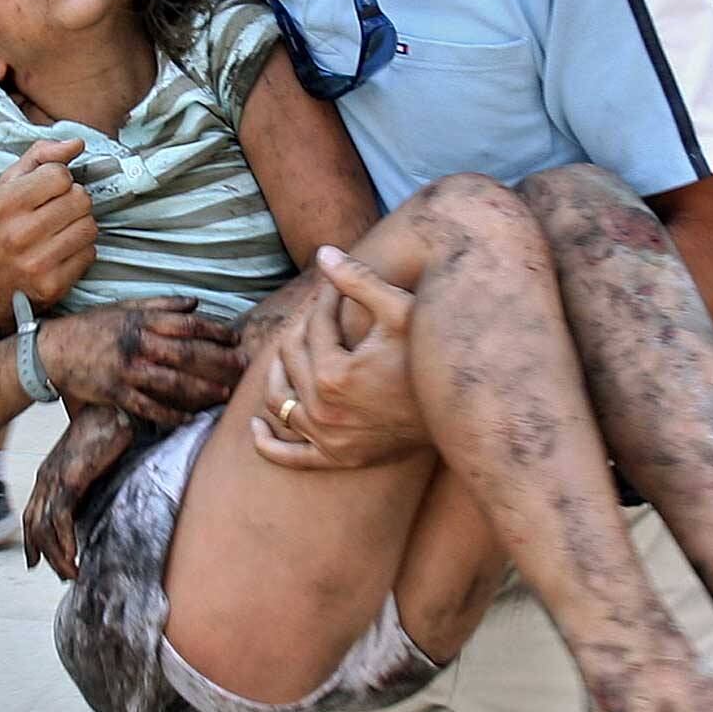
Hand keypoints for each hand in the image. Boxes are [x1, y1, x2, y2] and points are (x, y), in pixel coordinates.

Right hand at [0, 138, 95, 328]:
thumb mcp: (4, 188)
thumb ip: (39, 158)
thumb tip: (77, 143)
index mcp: (2, 204)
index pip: (60, 176)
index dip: (60, 179)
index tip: (49, 190)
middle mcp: (18, 234)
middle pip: (80, 200)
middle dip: (74, 201)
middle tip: (59, 210)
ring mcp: (36, 263)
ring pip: (89, 226)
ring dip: (80, 225)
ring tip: (60, 231)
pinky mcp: (51, 286)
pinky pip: (89, 254)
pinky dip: (81, 250)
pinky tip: (61, 252)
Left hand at [23, 408, 134, 579]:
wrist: (112, 406)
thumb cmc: (106, 429)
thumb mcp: (92, 461)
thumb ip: (88, 481)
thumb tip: (95, 501)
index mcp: (50, 472)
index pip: (33, 513)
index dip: (34, 540)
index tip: (38, 561)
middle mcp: (47, 477)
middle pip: (34, 525)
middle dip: (45, 553)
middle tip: (62, 573)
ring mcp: (55, 478)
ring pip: (45, 528)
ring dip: (57, 555)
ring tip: (72, 573)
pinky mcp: (71, 478)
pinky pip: (61, 518)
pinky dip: (64, 541)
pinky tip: (74, 557)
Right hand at [40, 298, 243, 426]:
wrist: (54, 349)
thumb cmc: (93, 326)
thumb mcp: (126, 306)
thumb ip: (162, 304)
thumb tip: (196, 302)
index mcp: (143, 321)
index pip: (188, 324)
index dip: (215, 331)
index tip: (235, 338)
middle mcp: (139, 344)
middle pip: (187, 354)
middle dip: (218, 361)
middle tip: (242, 367)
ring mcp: (127, 370)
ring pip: (172, 382)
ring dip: (201, 390)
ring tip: (223, 395)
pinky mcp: (116, 393)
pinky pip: (149, 407)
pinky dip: (170, 414)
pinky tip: (189, 419)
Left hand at [250, 247, 421, 471]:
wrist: (457, 412)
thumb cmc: (430, 356)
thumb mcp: (401, 312)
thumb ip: (359, 280)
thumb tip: (322, 253)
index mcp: (334, 373)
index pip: (313, 327)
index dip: (323, 302)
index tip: (334, 291)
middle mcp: (323, 410)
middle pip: (291, 359)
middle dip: (301, 330)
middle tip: (316, 315)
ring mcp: (328, 439)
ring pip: (280, 402)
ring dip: (277, 375)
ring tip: (286, 355)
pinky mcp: (336, 458)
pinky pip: (290, 456)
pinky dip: (268, 443)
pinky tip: (255, 427)